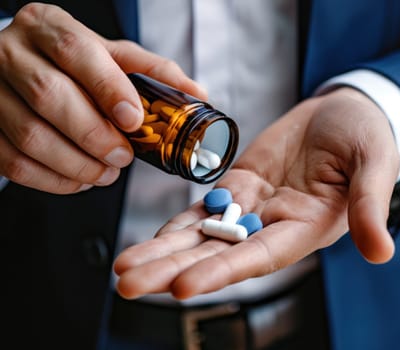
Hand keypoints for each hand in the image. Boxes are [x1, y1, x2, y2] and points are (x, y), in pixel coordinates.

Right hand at [0, 3, 205, 193]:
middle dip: (95, 135)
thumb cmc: (72, 63)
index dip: (109, 89)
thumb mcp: (110, 56)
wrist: (19, 66)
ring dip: (77, 164)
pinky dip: (54, 180)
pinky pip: (14, 163)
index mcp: (50, 28)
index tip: (134, 119)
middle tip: (123, 156)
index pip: (78, 51)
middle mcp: (13, 53)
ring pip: (30, 136)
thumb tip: (197, 95)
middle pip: (49, 96)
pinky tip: (79, 179)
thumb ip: (152, 72)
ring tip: (106, 172)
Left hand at [114, 87, 399, 299]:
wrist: (344, 112)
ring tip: (123, 271)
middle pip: (219, 254)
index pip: (260, 256)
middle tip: (128, 284)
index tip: (183, 287)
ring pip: (203, 235)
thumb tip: (381, 253)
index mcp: (306, 228)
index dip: (223, 270)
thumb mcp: (375, 164)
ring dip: (163, 253)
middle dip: (174, 270)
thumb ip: (370, 205)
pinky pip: (204, 208)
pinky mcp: (238, 185)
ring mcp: (253, 207)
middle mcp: (274, 226)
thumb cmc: (366, 136)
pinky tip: (148, 241)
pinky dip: (177, 226)